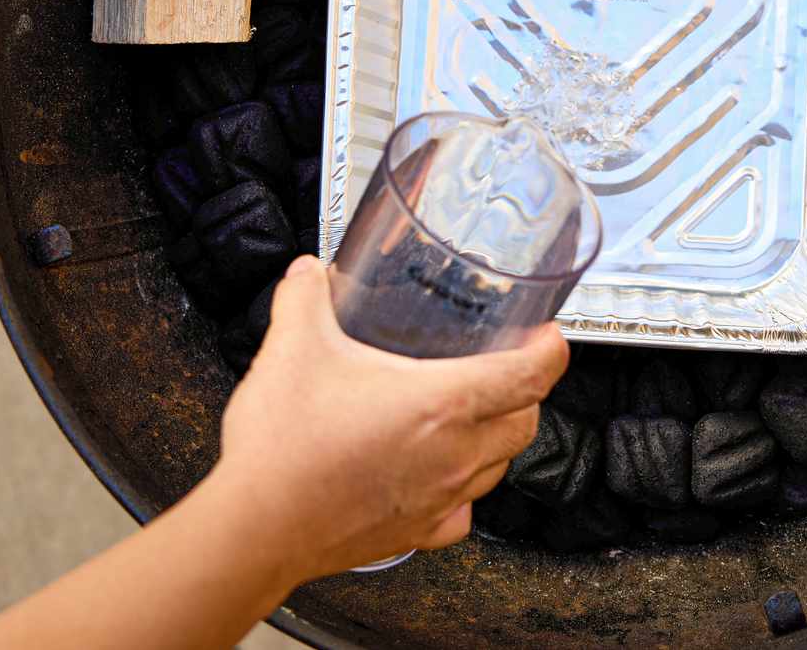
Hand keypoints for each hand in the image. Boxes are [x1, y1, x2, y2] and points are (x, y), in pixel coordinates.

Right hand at [210, 254, 568, 579]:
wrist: (255, 529)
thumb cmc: (284, 450)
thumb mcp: (292, 349)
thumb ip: (304, 299)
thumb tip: (309, 272)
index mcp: (442, 404)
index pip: (531, 375)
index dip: (551, 350)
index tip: (547, 335)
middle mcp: (454, 455)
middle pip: (526, 421)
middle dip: (527, 391)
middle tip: (508, 366)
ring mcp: (440, 499)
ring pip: (499, 467)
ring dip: (498, 438)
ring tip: (474, 415)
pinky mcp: (416, 532)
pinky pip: (462, 513)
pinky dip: (463, 492)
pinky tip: (440, 477)